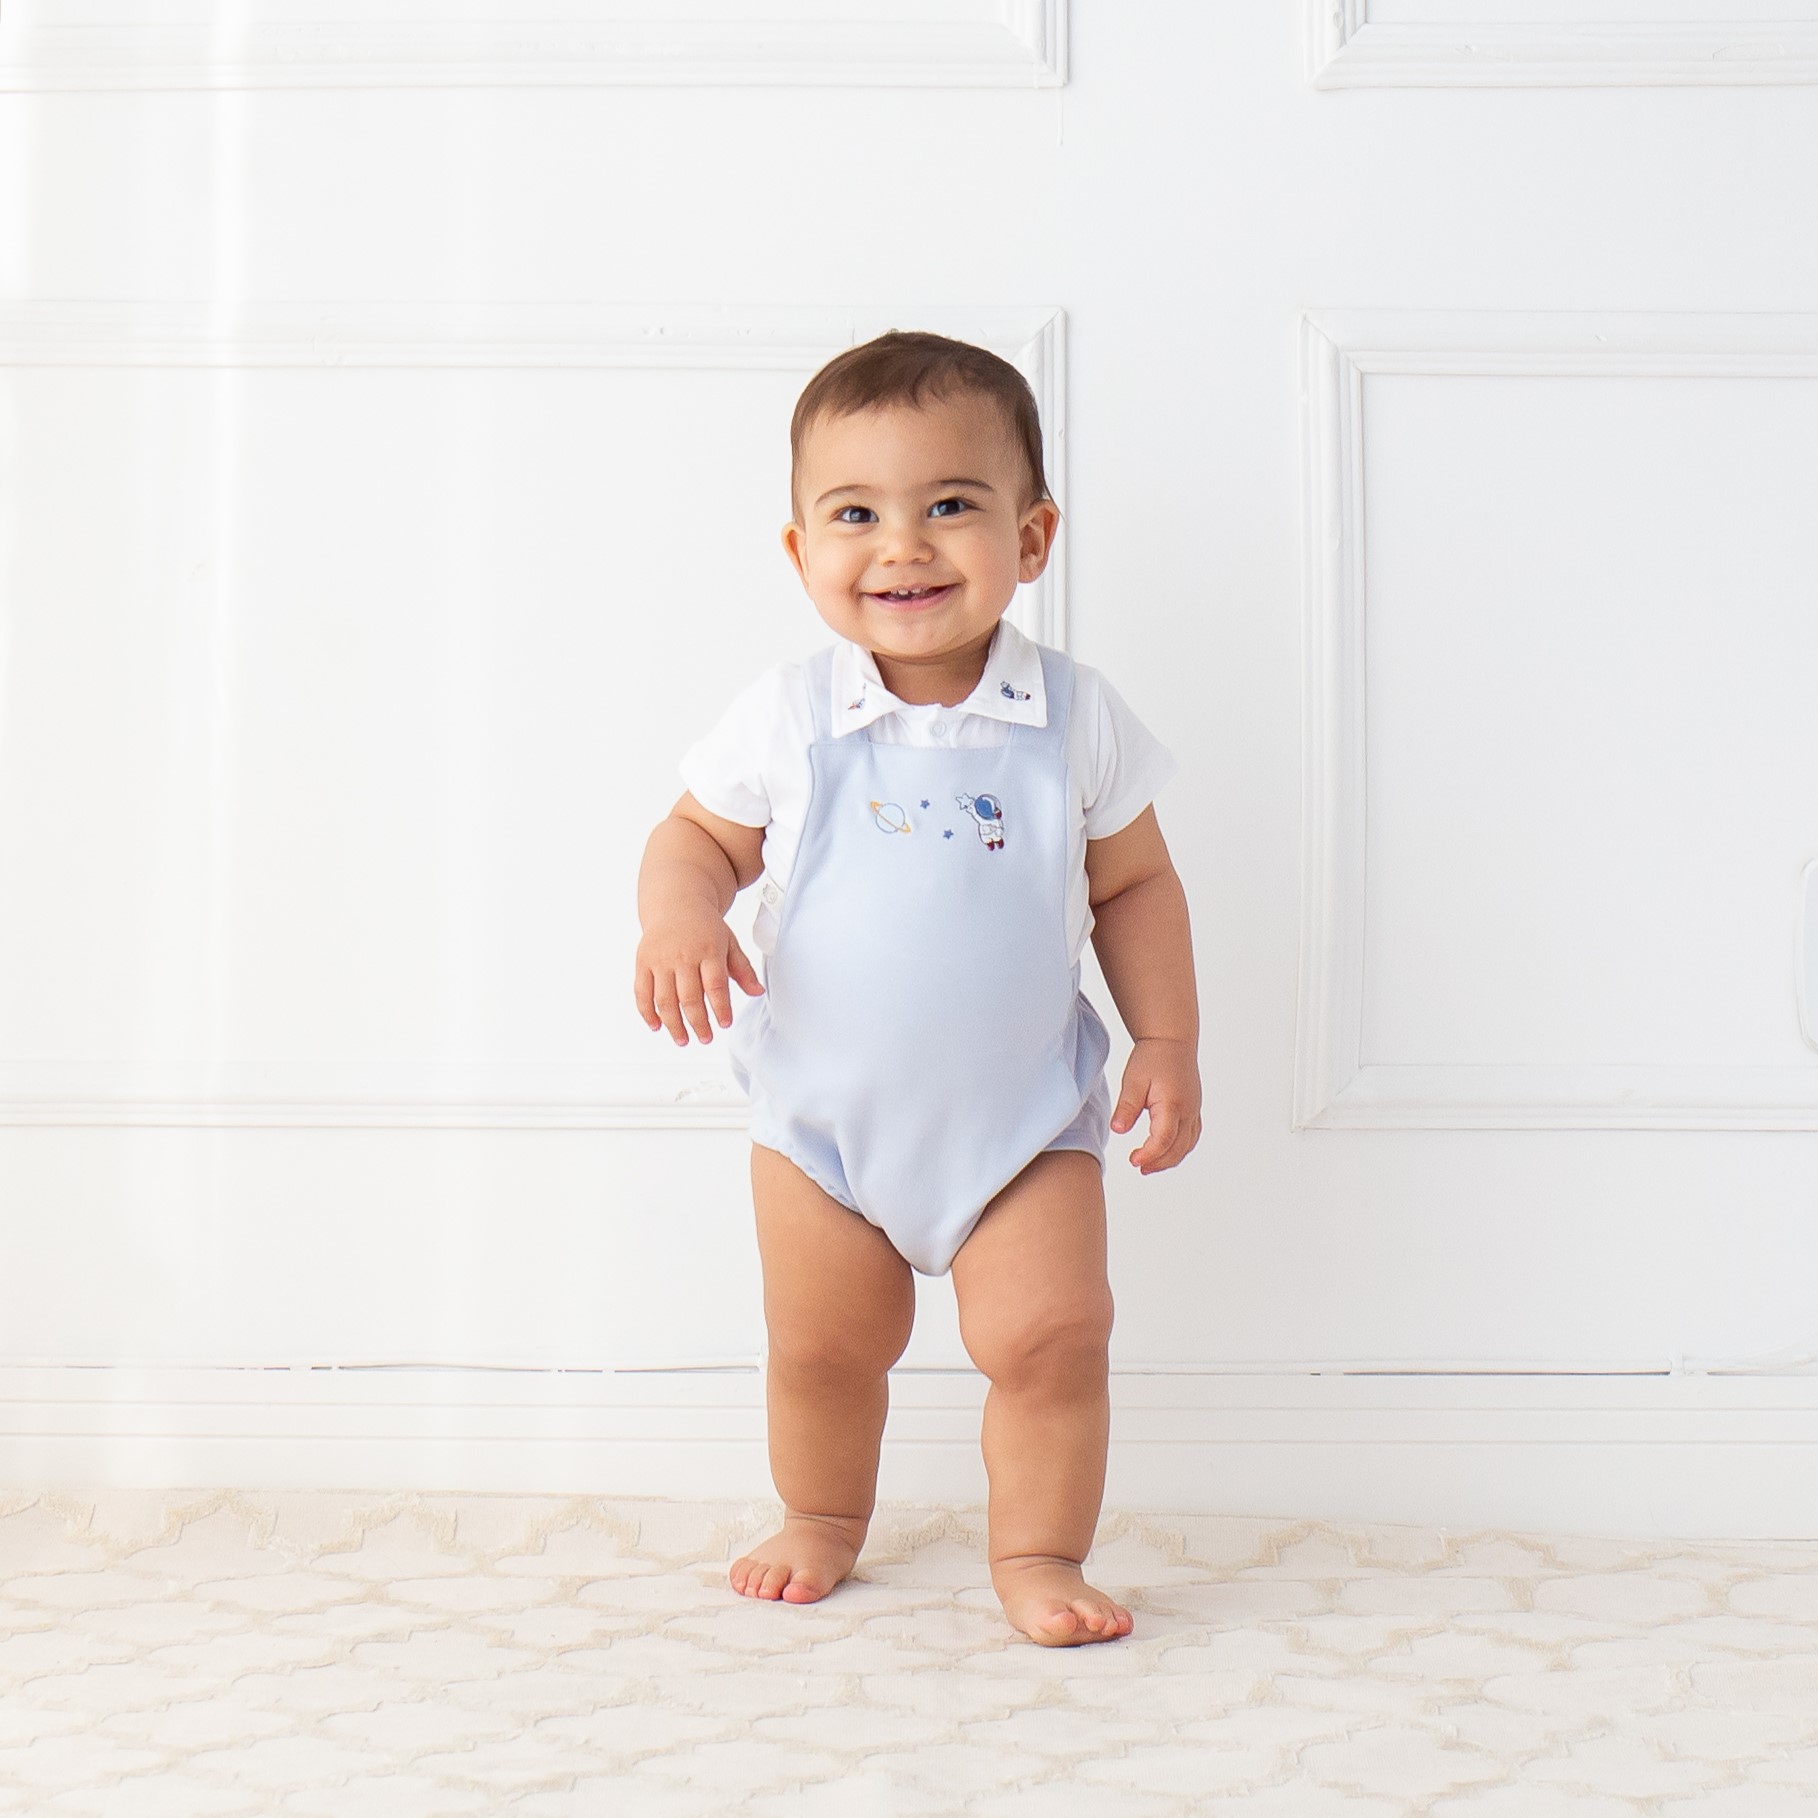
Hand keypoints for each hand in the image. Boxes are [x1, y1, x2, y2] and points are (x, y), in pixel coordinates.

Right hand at [635, 913, 763, 1045]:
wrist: (676, 903)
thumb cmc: (705, 927)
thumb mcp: (729, 943)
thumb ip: (743, 969)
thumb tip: (757, 992)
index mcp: (708, 950)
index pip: (715, 985)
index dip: (720, 1008)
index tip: (724, 1024)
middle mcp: (683, 955)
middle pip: (689, 997)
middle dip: (698, 1023)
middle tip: (706, 1038)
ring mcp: (660, 959)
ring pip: (664, 999)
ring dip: (673, 1024)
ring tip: (683, 1039)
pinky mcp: (643, 962)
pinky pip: (642, 992)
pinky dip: (647, 1012)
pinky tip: (656, 1026)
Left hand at [1109, 1038, 1201, 1173]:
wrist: (1172, 1040)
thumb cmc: (1152, 1057)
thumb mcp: (1133, 1080)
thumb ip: (1127, 1106)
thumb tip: (1118, 1130)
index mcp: (1172, 1103)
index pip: (1163, 1139)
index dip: (1149, 1154)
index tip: (1133, 1161)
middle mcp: (1188, 1110)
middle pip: (1177, 1147)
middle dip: (1158, 1162)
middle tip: (1138, 1167)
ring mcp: (1194, 1111)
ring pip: (1187, 1145)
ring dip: (1169, 1159)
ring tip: (1148, 1166)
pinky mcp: (1194, 1109)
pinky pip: (1191, 1137)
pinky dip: (1179, 1149)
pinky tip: (1165, 1153)